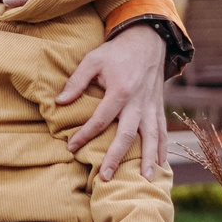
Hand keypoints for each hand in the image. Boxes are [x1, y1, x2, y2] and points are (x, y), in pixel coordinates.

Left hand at [62, 24, 168, 181]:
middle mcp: (138, 103)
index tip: (70, 147)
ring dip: (147, 159)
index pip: (100, 119)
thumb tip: (59, 102)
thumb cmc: (116, 53)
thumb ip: (76, 81)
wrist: (147, 42)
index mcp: (120, 91)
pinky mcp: (159, 109)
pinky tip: (160, 166)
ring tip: (145, 180)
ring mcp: (151, 107)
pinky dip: (162, 149)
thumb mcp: (93, 60)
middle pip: (127, 134)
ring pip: (151, 137)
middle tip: (105, 177)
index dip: (84, 135)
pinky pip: (162, 132)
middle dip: (116, 157)